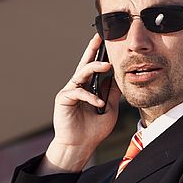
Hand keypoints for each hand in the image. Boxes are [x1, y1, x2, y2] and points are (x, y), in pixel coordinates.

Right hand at [44, 34, 121, 171]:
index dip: (99, 54)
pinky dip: (90, 97)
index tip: (106, 41)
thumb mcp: (110, 109)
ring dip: (95, 68)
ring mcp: (70, 91)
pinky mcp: (64, 99)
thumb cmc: (93, 130)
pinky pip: (78, 92)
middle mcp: (78, 86)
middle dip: (92, 49)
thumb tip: (119, 78)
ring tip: (107, 66)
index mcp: (88, 87)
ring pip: (82, 73)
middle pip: (85, 63)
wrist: (80, 146)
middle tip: (99, 36)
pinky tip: (98, 104)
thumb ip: (112, 94)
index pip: (94, 67)